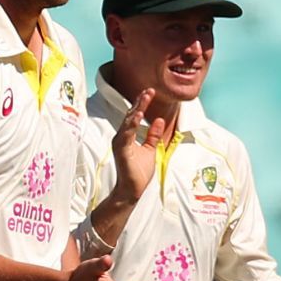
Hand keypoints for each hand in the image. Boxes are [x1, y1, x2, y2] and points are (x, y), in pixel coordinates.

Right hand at [109, 88, 170, 204]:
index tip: (150, 92)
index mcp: (127, 136)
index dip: (142, 104)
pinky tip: (138, 115)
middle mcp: (122, 137)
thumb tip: (159, 120)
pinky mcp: (121, 150)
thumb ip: (152, 136)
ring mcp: (120, 143)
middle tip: (149, 90)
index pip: (134, 116)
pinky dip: (132, 124)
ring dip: (136, 109)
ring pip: (128, 122)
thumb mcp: (150, 150)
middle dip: (140, 102)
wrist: (132, 190)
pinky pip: (127, 135)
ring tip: (145, 98)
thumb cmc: (138, 172)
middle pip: (130, 115)